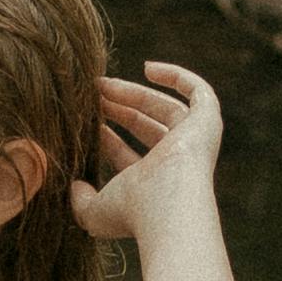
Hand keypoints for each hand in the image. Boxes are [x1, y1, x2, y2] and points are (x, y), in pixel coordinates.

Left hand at [74, 60, 227, 247]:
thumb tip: (74, 187)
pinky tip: (147, 68)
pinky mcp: (207, 121)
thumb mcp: (96, 212)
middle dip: (117, 109)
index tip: (85, 121)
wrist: (166, 203)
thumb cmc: (132, 211)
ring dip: (133, 93)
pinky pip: (197, 91)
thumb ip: (81, 203)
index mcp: (153, 185)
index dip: (106, 137)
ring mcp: (194, 141)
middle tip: (91, 96)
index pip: (127, 155)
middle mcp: (176, 163)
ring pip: (164, 108)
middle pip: (145, 127)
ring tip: (102, 84)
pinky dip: (176, 77)